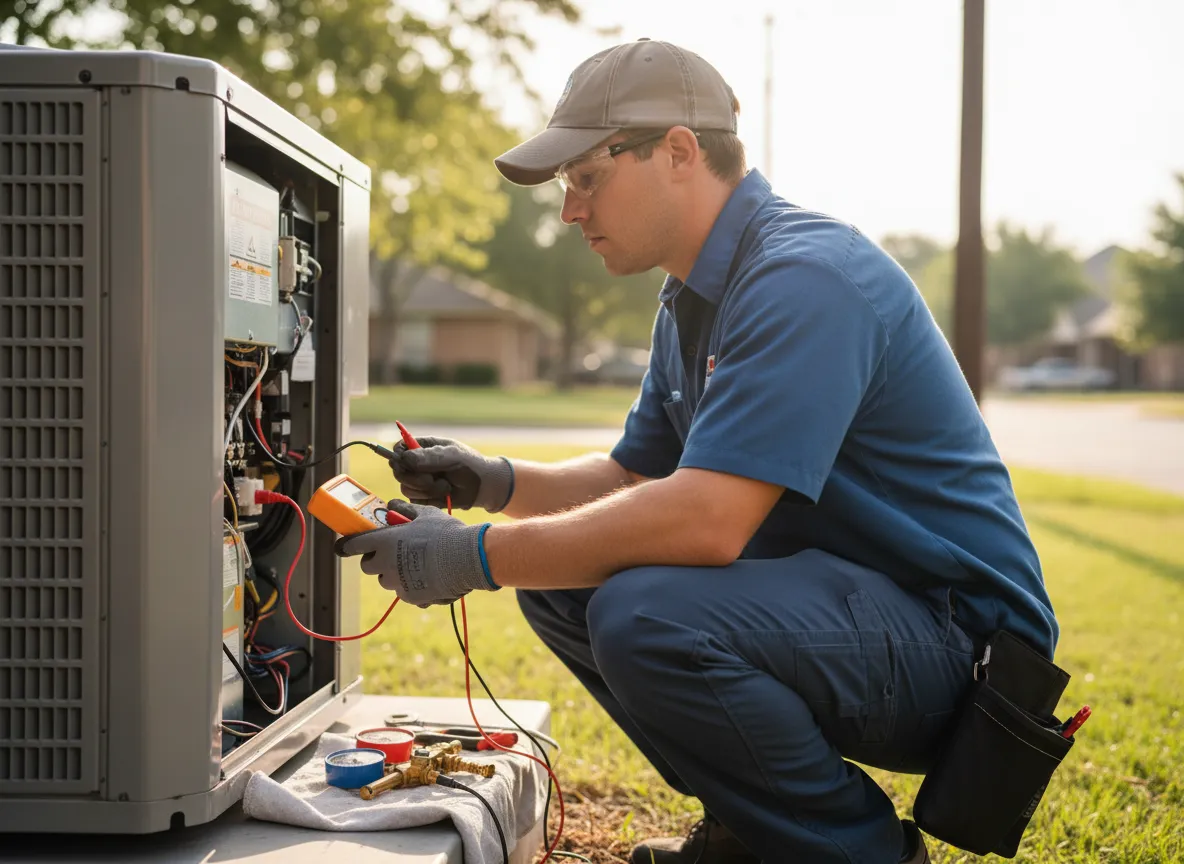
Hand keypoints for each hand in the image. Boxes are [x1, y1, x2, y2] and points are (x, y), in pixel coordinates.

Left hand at [334, 500, 496, 606]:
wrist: (467, 558)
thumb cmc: (446, 532)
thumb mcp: (425, 513)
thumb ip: (404, 510)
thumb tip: (391, 506)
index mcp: (384, 541)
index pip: (353, 545)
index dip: (347, 546)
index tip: (344, 547)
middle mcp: (386, 563)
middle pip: (368, 566)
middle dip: (375, 561)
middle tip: (391, 554)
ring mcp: (397, 582)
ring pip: (386, 581)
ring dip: (394, 574)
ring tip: (416, 565)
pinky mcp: (410, 597)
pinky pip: (404, 592)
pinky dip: (412, 586)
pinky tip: (429, 577)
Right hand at [389, 436, 513, 511]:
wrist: (482, 487)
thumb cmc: (470, 465)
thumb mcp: (453, 456)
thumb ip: (430, 456)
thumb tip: (404, 457)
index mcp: (422, 447)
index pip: (399, 449)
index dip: (398, 456)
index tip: (405, 462)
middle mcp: (417, 464)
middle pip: (398, 471)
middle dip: (414, 477)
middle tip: (431, 479)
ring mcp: (418, 481)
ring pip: (405, 488)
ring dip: (426, 489)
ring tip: (446, 486)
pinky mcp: (421, 497)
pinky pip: (414, 501)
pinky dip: (429, 499)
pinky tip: (444, 494)